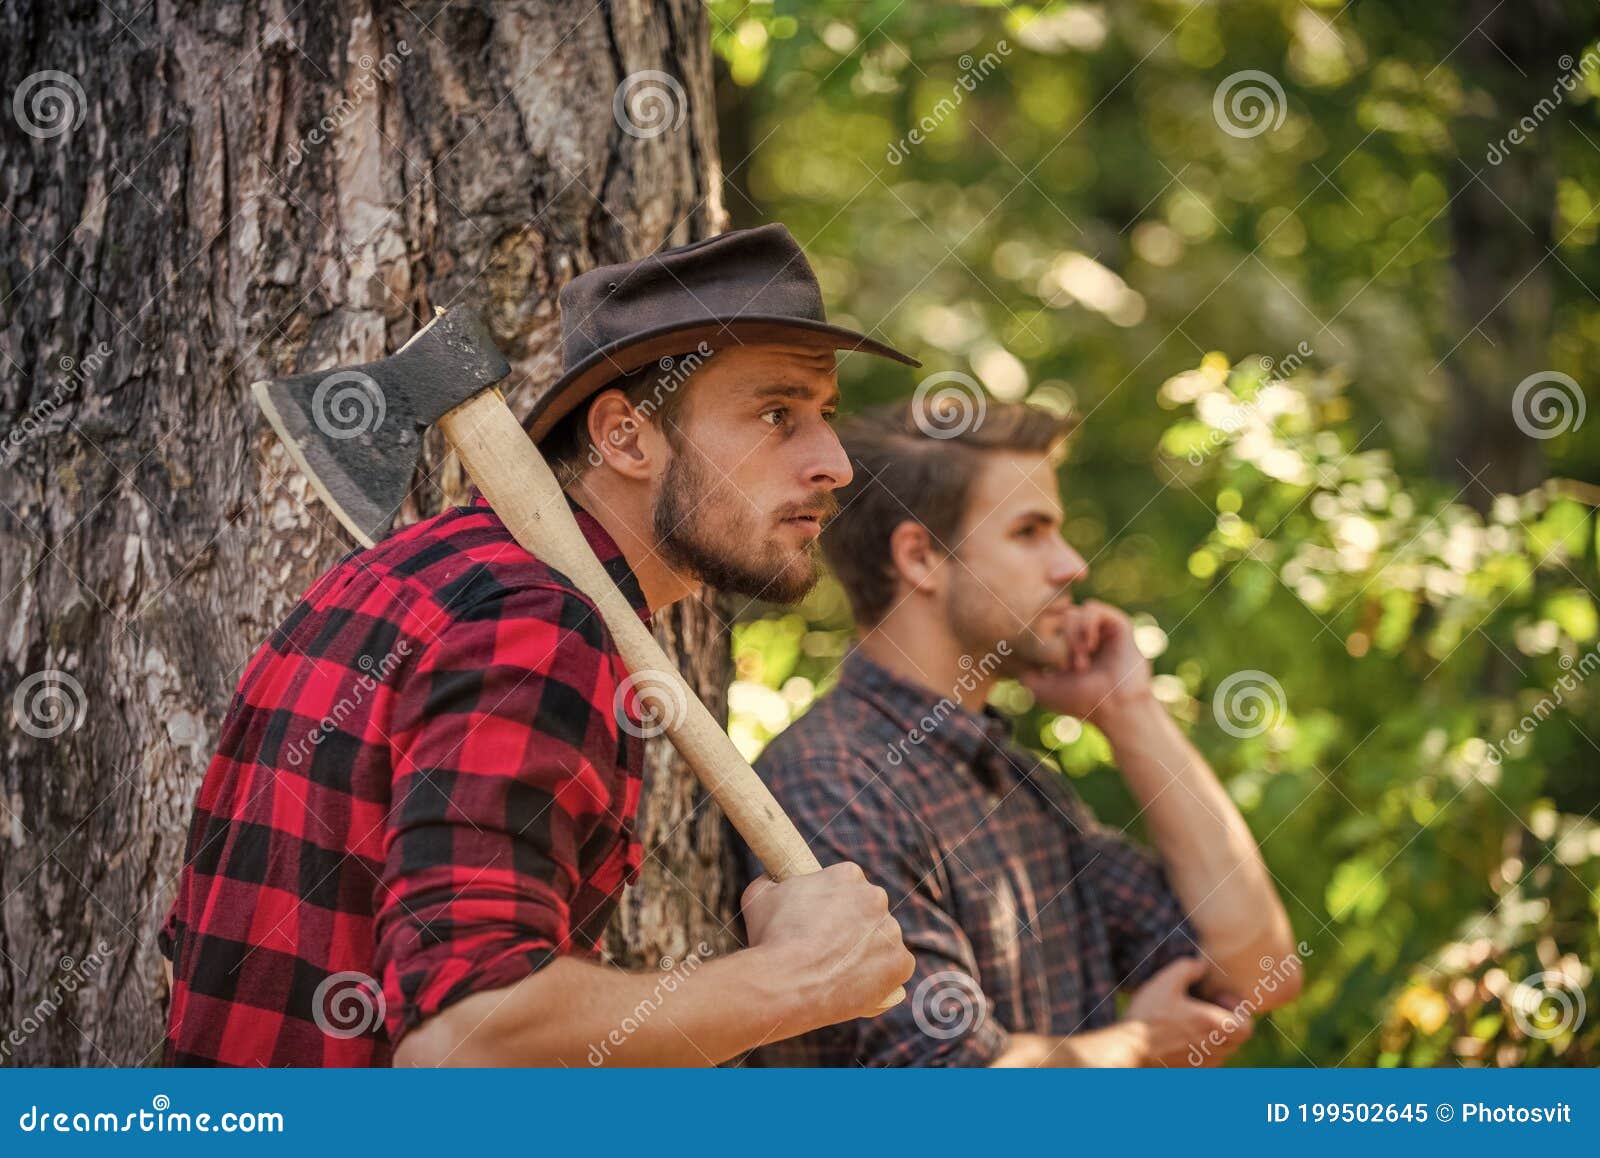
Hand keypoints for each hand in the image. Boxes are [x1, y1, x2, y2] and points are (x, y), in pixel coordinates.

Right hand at [742, 862, 914, 1033]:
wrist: (785, 982)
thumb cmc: (769, 938)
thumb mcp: (759, 895)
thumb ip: (772, 881)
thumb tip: (771, 878)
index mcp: (848, 875)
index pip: (846, 883)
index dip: (832, 903)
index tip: (818, 921)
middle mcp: (876, 897)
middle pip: (868, 910)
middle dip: (852, 925)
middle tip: (829, 947)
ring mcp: (891, 931)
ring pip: (882, 939)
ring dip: (867, 950)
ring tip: (839, 971)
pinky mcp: (900, 964)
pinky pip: (897, 969)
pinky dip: (884, 977)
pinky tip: (862, 984)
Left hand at [1019, 599, 1151, 722]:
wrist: (1115, 708)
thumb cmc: (1079, 701)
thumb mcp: (1039, 688)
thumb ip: (1021, 670)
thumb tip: (1002, 655)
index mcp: (1067, 646)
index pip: (1046, 626)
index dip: (1044, 640)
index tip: (1052, 664)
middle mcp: (1084, 635)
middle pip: (1058, 618)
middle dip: (1059, 641)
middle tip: (1069, 667)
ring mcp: (1100, 629)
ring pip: (1073, 612)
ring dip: (1073, 637)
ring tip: (1081, 663)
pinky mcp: (1117, 624)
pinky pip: (1093, 608)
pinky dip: (1087, 625)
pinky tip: (1090, 645)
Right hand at [1122, 957, 1252, 1066]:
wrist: (1130, 1048)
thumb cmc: (1149, 1015)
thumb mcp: (1165, 981)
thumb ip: (1187, 967)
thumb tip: (1200, 965)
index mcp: (1213, 1026)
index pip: (1247, 1027)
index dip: (1238, 1011)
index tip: (1219, 999)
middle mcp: (1213, 1048)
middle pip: (1236, 1039)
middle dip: (1227, 1022)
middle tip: (1207, 1008)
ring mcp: (1202, 1063)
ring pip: (1222, 1051)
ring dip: (1215, 1036)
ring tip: (1193, 1022)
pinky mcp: (1190, 1072)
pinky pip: (1207, 1062)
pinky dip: (1202, 1049)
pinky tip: (1180, 1037)